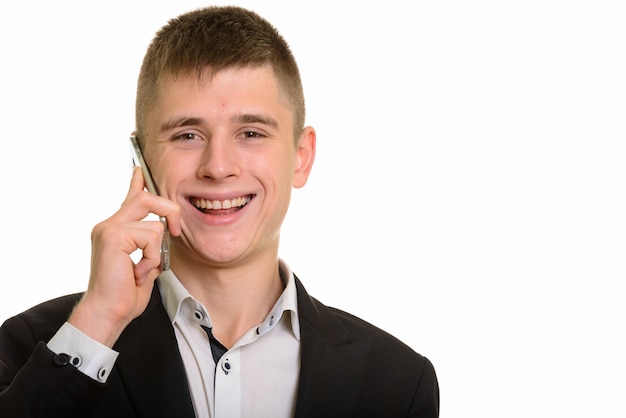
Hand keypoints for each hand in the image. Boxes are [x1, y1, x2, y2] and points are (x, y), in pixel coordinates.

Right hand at [68, 167, 180, 346]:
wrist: (108, 313)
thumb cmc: (124, 295)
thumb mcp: (144, 265)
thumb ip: (150, 246)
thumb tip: (163, 232)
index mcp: (115, 230)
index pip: (129, 199)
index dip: (137, 183)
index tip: (139, 170)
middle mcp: (108, 225)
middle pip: (147, 198)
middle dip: (169, 212)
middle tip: (174, 231)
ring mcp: (109, 228)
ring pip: (155, 225)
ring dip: (156, 253)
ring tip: (141, 271)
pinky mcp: (113, 235)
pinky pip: (151, 238)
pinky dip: (152, 258)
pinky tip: (137, 273)